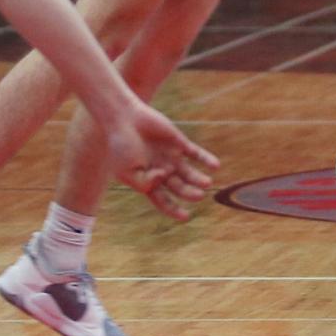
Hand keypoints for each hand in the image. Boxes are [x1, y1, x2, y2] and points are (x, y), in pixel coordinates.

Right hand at [105, 102, 218, 221]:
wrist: (123, 119)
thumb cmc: (120, 146)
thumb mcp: (127, 170)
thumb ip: (144, 181)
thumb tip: (164, 178)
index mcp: (147, 181)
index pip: (163, 200)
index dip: (174, 209)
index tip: (186, 217)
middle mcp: (161, 171)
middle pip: (179, 187)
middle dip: (189, 193)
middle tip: (199, 195)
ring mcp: (171, 156)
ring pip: (189, 172)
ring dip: (199, 179)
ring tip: (207, 183)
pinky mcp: (178, 142)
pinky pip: (195, 153)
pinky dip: (206, 159)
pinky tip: (215, 166)